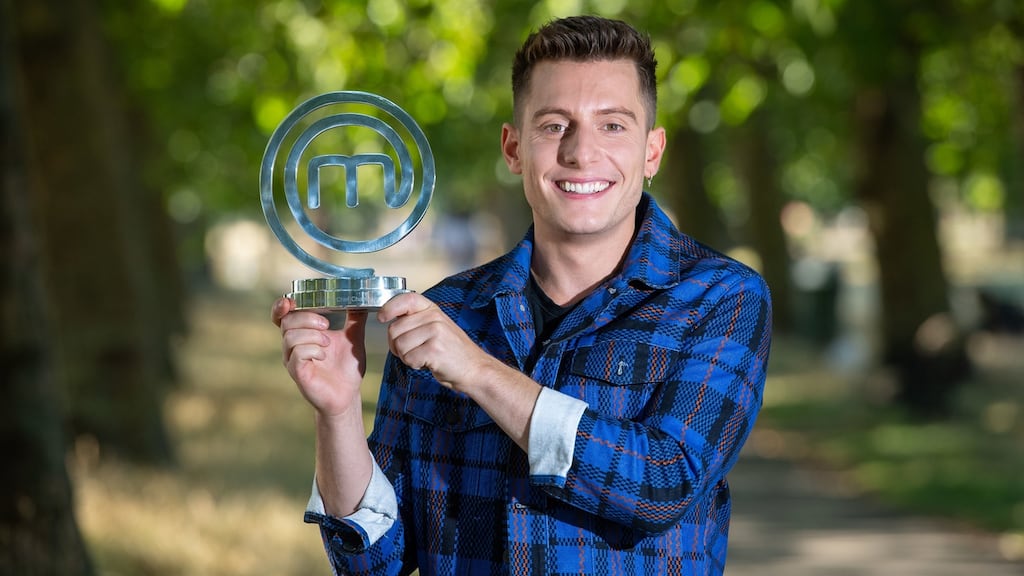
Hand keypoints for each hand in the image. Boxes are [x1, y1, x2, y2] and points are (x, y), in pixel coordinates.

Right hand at [272, 297, 367, 416]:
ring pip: (290, 337)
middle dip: (307, 318)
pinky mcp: (297, 372)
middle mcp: (293, 346)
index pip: (282, 316)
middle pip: (286, 322)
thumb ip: (355, 318)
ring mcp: (292, 360)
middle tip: (326, 325)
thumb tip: (361, 298)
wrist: (348, 394)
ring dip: (312, 335)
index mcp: (302, 334)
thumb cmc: (346, 367)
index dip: (281, 306)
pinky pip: (297, 354)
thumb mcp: (353, 337)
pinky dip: (313, 350)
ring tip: (328, 343)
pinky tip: (324, 355)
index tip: (292, 301)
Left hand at [378, 293, 486, 390]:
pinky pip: (409, 358)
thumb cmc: (452, 351)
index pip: (406, 299)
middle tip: (413, 351)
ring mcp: (435, 332)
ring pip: (399, 345)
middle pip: (395, 329)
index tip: (382, 317)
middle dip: (396, 345)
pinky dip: (414, 365)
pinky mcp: (434, 350)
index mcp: (433, 310)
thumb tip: (390, 319)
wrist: (474, 369)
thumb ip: (416, 320)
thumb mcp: (437, 327)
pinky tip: (428, 363)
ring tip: (423, 356)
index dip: (390, 307)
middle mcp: (434, 318)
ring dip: (406, 357)